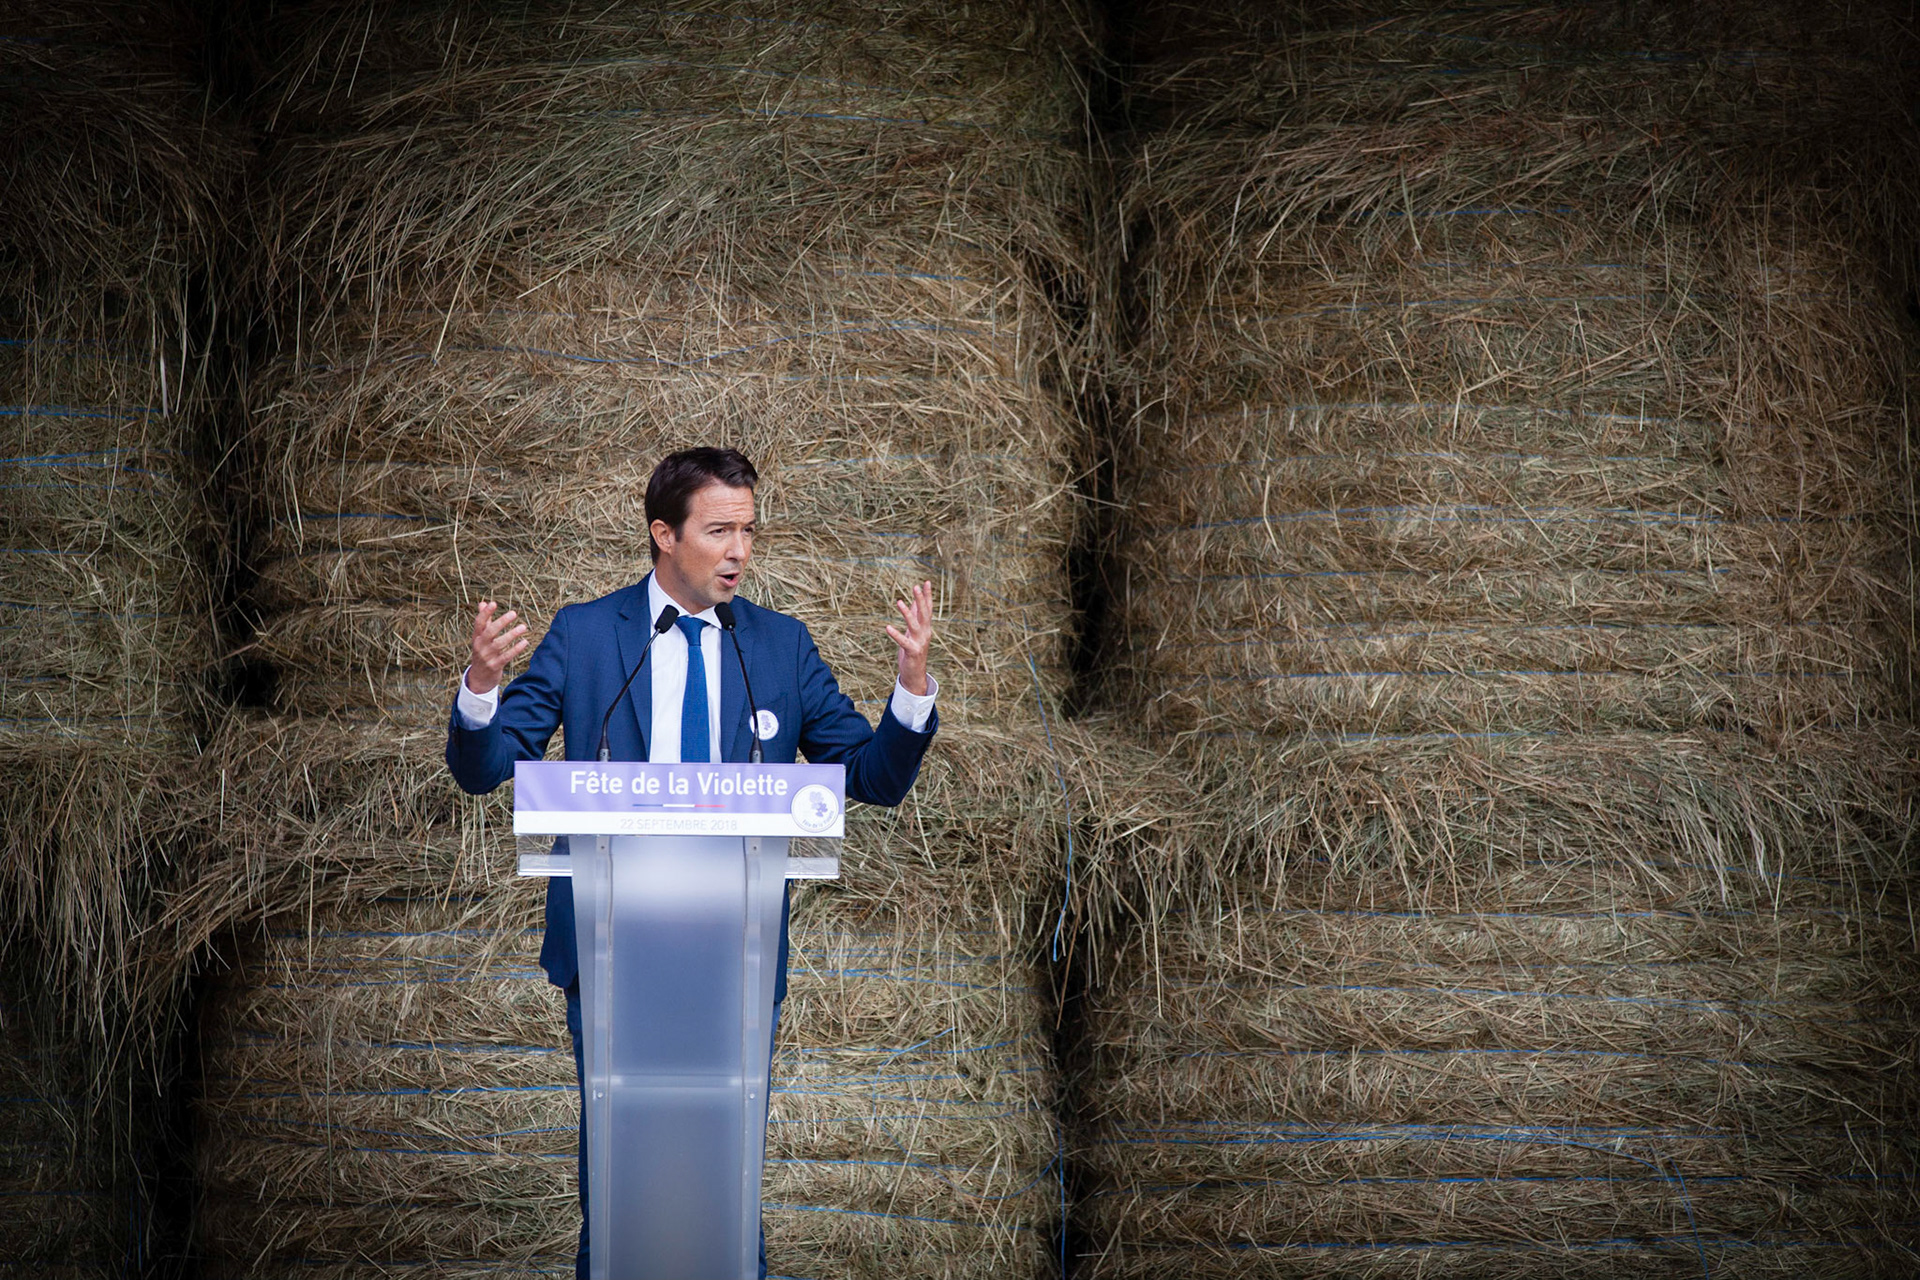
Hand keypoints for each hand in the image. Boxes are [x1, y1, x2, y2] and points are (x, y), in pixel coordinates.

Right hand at [466, 600, 528, 694]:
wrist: (479, 678)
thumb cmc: (483, 652)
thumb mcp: (480, 638)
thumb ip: (484, 621)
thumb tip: (483, 603)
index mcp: (476, 637)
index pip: (479, 623)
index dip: (485, 613)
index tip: (494, 603)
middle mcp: (479, 646)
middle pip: (489, 632)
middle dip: (501, 622)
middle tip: (514, 613)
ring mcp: (486, 657)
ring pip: (499, 644)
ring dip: (512, 635)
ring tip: (523, 627)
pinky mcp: (494, 666)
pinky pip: (506, 656)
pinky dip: (515, 649)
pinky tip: (524, 642)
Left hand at [886, 580, 933, 695]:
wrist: (915, 674)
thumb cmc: (913, 651)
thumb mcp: (914, 632)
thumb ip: (915, 618)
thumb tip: (913, 602)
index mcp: (926, 628)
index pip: (928, 609)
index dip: (927, 596)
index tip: (927, 582)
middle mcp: (925, 633)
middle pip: (924, 614)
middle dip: (920, 600)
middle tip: (916, 586)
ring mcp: (920, 642)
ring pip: (914, 625)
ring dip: (907, 613)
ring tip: (899, 602)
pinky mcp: (912, 651)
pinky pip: (903, 641)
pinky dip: (895, 634)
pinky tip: (887, 627)